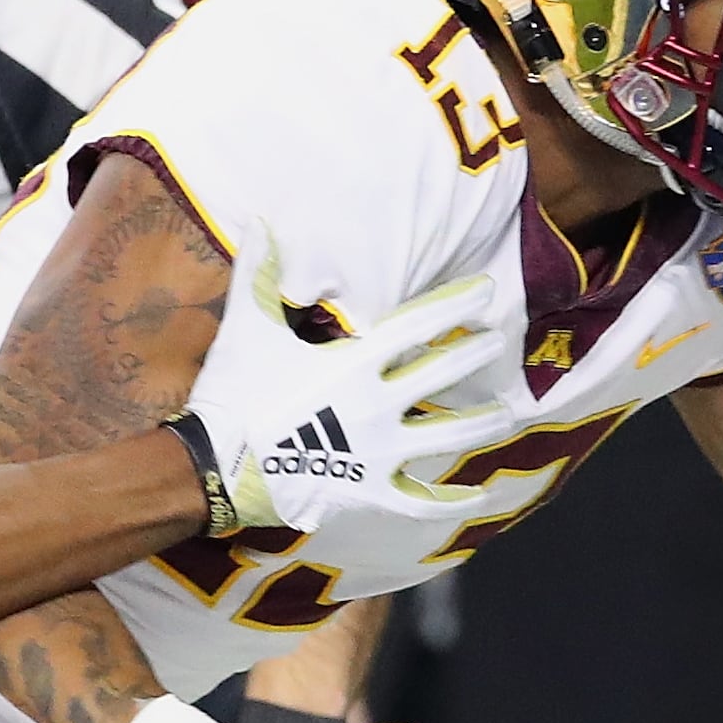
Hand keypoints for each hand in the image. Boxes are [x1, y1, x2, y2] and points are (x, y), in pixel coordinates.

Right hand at [185, 247, 513, 531]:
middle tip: (497, 340)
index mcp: (354, 362)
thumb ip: (259, 276)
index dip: (454, 305)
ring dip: (481, 424)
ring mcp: (378, 451)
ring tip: (508, 414)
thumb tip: (260, 222)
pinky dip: (451, 501)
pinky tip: (479, 494)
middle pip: (441, 374)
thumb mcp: (247, 330)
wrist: (215, 468)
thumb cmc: (233, 395)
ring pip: (445, 436)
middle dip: (474, 354)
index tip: (485, 291)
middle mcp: (377, 405)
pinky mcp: (369, 491)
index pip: (417, 326)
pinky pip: (420, 501)